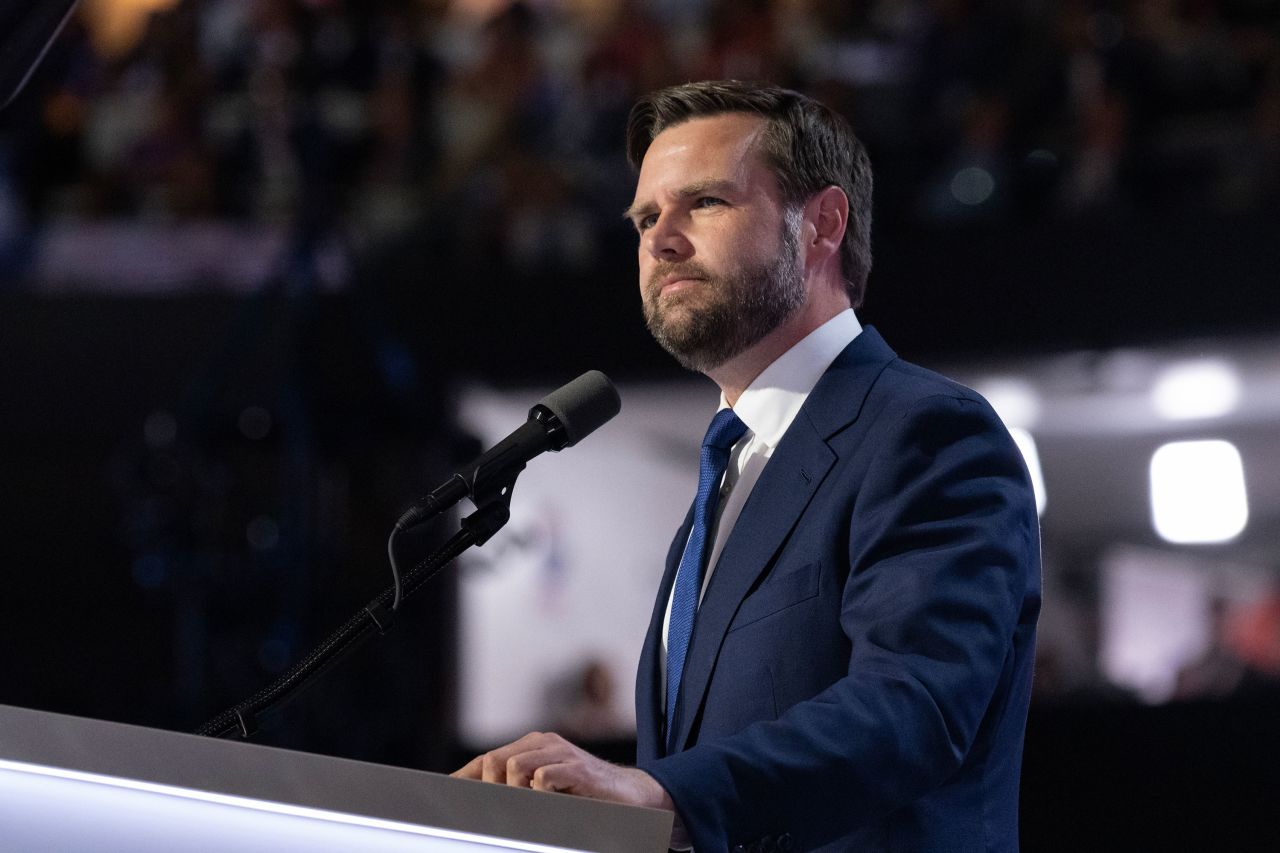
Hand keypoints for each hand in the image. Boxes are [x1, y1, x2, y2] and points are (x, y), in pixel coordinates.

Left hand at [451, 731, 673, 812]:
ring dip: (514, 793)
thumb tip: (482, 802)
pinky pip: (542, 777)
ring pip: (514, 766)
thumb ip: (519, 790)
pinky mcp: (577, 768)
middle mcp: (543, 744)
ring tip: (528, 809)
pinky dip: (539, 794)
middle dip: (488, 788)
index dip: (464, 778)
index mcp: (533, 746)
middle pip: (495, 760)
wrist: (632, 796)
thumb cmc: (586, 796)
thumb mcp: (546, 791)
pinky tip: (551, 805)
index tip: (444, 795)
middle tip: (493, 813)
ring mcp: (561, 753)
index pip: (487, 759)